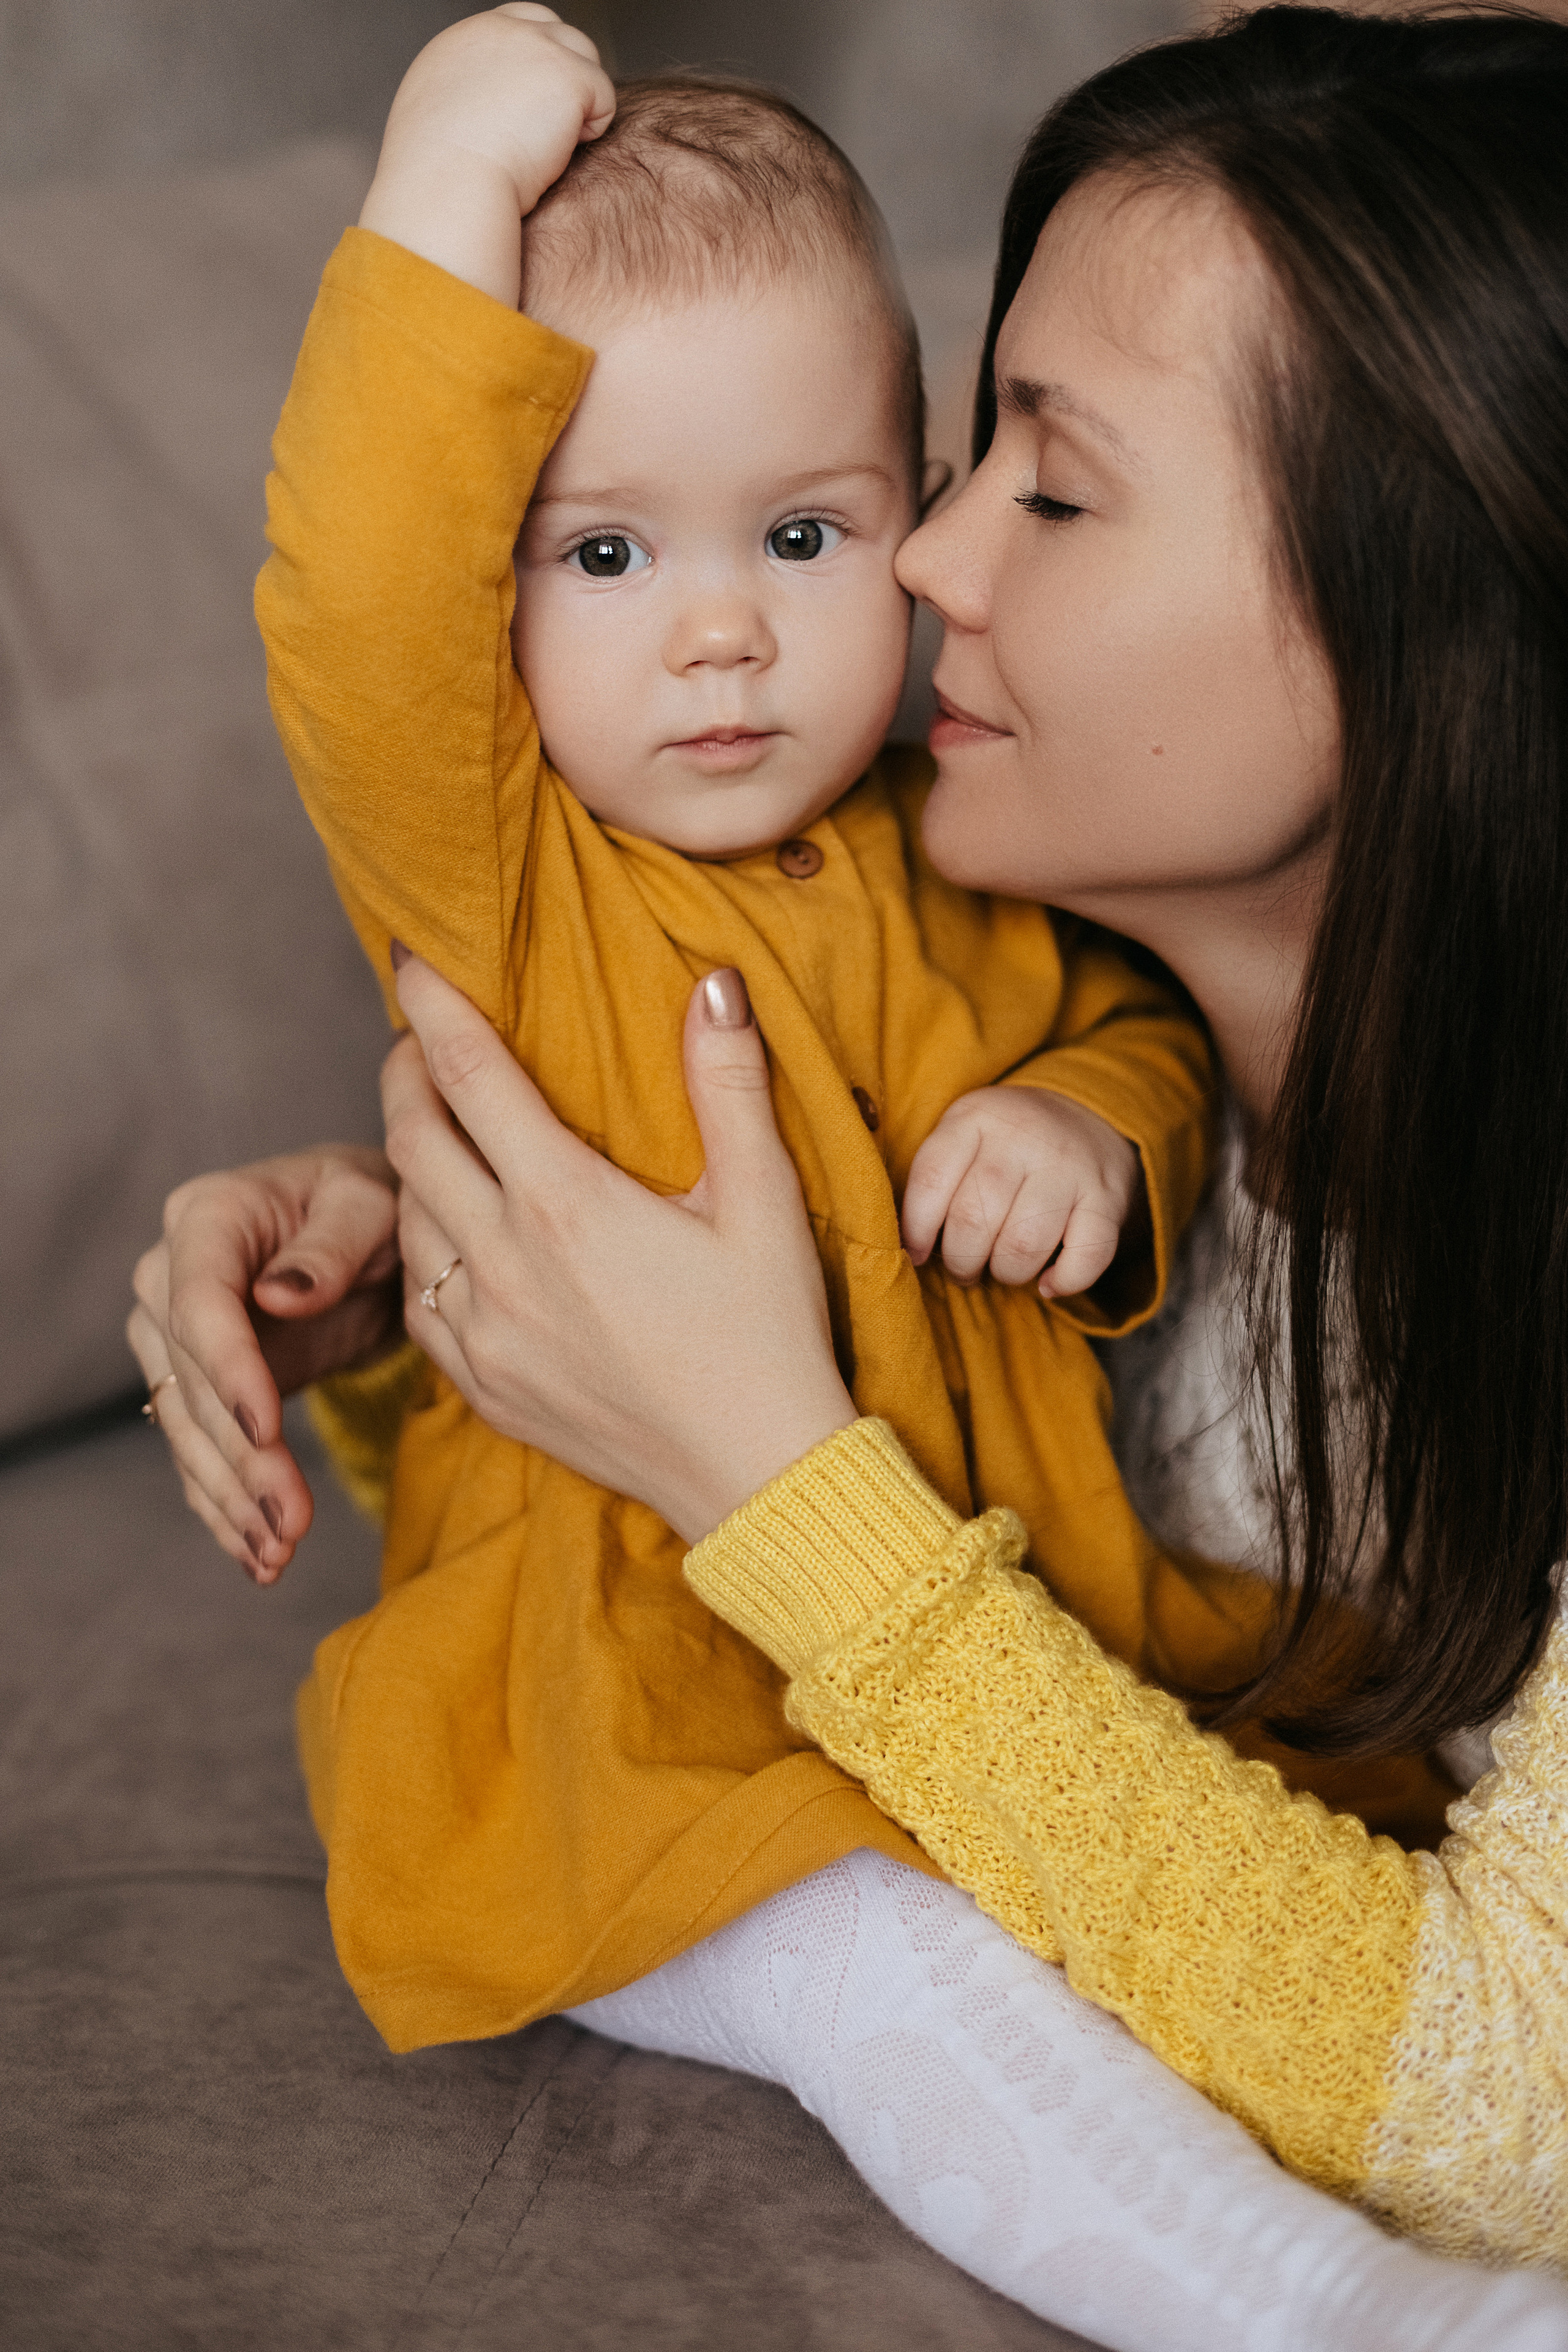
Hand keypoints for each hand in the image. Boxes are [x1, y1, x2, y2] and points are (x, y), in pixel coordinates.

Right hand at [126, 1148, 401, 1582]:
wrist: (370, 1230)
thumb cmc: (374, 1201)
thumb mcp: (371, 1204)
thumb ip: (331, 1247)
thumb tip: (279, 1296)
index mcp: (208, 1217)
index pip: (200, 1301)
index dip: (228, 1369)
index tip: (268, 1429)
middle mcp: (171, 1276)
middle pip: (191, 1378)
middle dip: (239, 1456)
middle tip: (289, 1521)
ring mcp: (175, 1336)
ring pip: (189, 1428)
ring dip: (230, 1496)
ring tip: (278, 1553)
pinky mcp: (197, 1386)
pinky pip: (199, 1452)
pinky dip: (225, 1506)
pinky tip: (257, 1556)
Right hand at [359, 7, 615, 303]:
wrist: (450, 185)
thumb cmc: (441, 176)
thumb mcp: (437, 120)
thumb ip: (466, 99)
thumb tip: (482, 114)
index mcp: (468, 39)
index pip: (522, 24)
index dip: (541, 64)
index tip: (536, 106)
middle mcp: (502, 30)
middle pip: (560, 35)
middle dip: (566, 79)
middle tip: (549, 131)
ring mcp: (538, 46)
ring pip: (587, 61)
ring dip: (579, 104)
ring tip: (549, 146)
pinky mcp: (570, 74)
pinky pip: (604, 95)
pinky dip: (592, 128)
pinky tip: (559, 152)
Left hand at [383, 953, 856, 1543]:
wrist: (757, 1479)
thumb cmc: (770, 1336)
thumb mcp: (765, 1202)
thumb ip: (730, 1084)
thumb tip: (714, 983)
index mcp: (567, 1204)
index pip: (469, 1075)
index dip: (432, 1006)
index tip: (410, 957)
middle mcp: (506, 1263)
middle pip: (412, 1137)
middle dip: (405, 1072)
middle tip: (422, 1038)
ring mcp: (485, 1331)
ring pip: (407, 1219)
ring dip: (413, 1162)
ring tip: (440, 1130)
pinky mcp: (484, 1385)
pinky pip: (419, 1299)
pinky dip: (424, 1249)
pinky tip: (455, 1234)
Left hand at [901, 1087, 1142, 1298]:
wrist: (1089, 1113)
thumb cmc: (1007, 1142)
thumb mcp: (964, 1134)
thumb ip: (935, 1178)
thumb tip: (910, 1250)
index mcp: (976, 1118)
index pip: (931, 1181)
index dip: (916, 1230)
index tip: (918, 1253)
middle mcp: (1023, 1137)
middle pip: (975, 1219)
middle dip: (961, 1261)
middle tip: (964, 1268)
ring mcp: (1069, 1166)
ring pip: (1024, 1244)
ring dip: (1006, 1273)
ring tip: (1002, 1270)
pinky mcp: (1107, 1196)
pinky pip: (1087, 1255)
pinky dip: (1065, 1281)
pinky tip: (1048, 1284)